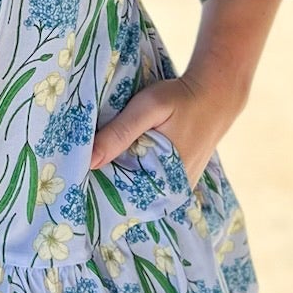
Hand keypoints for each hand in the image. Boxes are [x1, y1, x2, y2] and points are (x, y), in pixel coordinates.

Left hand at [91, 72, 240, 185]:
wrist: (217, 95)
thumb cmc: (181, 99)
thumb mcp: (147, 108)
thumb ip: (120, 133)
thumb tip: (88, 161)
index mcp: (166, 181)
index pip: (120, 197)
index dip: (96, 187)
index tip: (75, 174)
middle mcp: (173, 191)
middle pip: (128, 195)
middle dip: (105, 182)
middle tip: (79, 166)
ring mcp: (178, 187)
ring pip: (138, 189)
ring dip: (119, 177)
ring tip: (96, 161)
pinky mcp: (180, 179)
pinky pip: (150, 183)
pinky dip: (134, 173)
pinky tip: (119, 159)